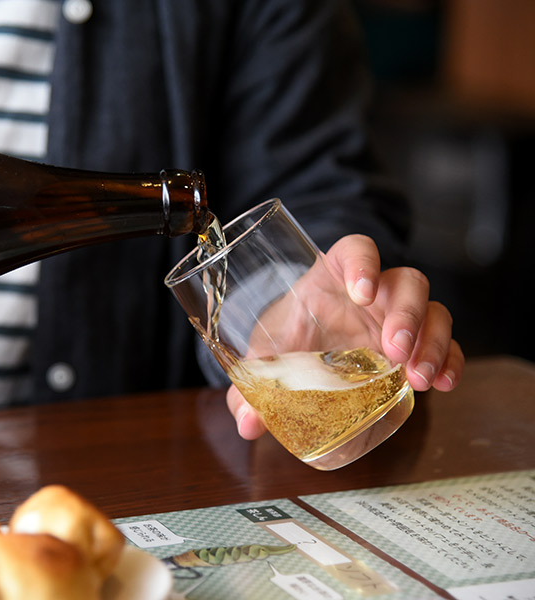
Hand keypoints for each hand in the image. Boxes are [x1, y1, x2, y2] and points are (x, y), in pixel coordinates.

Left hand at [227, 234, 464, 439]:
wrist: (301, 352)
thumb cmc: (287, 337)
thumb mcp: (267, 355)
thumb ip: (251, 384)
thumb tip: (247, 423)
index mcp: (334, 277)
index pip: (357, 249)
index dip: (364, 263)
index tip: (362, 292)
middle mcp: (374, 292)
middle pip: (407, 282)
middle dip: (406, 314)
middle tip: (394, 350)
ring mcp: (398, 317)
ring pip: (434, 311)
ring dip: (432, 342)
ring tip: (418, 378)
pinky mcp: (414, 345)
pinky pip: (446, 345)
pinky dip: (451, 362)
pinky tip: (444, 384)